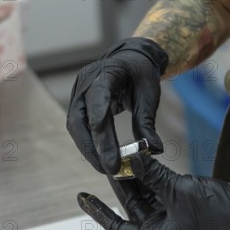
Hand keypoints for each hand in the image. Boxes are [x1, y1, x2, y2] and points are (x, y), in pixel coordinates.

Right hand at [66, 37, 167, 174]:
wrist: (130, 60)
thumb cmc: (141, 75)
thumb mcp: (149, 94)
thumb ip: (146, 122)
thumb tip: (153, 150)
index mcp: (105, 72)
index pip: (98, 98)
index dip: (100, 125)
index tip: (107, 151)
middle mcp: (85, 83)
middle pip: (81, 119)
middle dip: (93, 147)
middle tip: (108, 169)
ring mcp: (77, 95)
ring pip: (76, 127)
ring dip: (88, 150)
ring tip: (104, 168)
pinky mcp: (77, 106)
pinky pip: (78, 129)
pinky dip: (88, 145)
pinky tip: (99, 159)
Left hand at [78, 154, 229, 229]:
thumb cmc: (215, 210)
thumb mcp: (177, 190)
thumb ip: (152, 175)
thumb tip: (132, 158)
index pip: (118, 227)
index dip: (98, 212)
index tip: (83, 198)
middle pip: (132, 209)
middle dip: (121, 186)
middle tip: (110, 165)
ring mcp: (170, 222)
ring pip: (145, 200)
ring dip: (136, 181)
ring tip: (125, 160)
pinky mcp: (180, 211)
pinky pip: (159, 195)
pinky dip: (151, 181)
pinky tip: (143, 164)